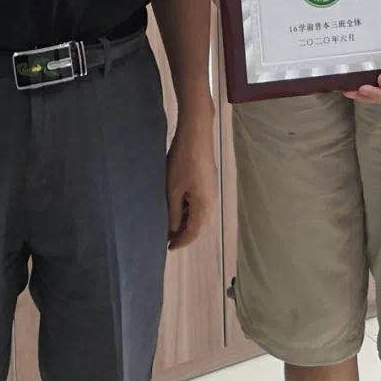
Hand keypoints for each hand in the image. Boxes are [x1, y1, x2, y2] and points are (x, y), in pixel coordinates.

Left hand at [165, 114, 216, 250]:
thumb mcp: (173, 190)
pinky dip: (190, 209)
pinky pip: (201, 203)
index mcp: (204, 205)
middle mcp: (211, 200)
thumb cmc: (183, 160)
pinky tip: (178, 205)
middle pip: (199, 226)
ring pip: (200, 214)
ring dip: (187, 221)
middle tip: (169, 239)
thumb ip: (174, 213)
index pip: (193, 232)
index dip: (181, 242)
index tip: (168, 248)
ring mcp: (211, 189)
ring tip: (171, 223)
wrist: (196, 133)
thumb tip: (173, 230)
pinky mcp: (208, 180)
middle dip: (185, 234)